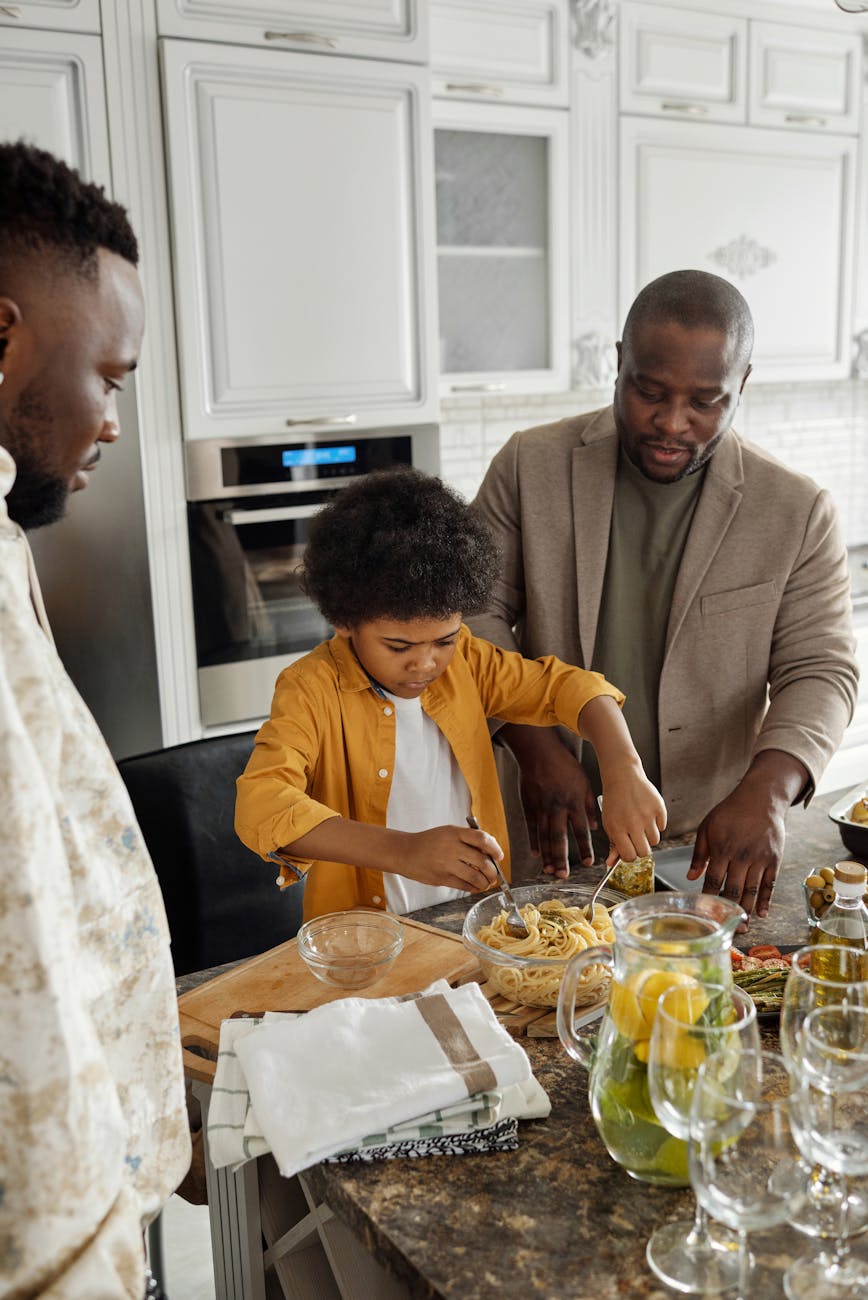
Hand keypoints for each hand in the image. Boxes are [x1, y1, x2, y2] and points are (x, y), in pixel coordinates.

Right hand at [402, 825, 502, 892]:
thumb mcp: (448, 832)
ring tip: (487, 883)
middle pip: (482, 861)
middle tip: (495, 875)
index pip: (482, 838)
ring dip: (485, 883)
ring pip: (475, 877)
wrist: (405, 852)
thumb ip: (467, 839)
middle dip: (493, 872)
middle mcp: (451, 848)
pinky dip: (473, 888)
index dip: (495, 848)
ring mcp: (446, 864)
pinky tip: (474, 887)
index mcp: (454, 833)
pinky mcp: (441, 878)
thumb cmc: (430, 842)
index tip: (499, 856)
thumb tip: (491, 853)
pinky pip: (464, 886)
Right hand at [500, 725, 597, 875]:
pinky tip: (536, 854)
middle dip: (561, 859)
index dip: (584, 848)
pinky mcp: (528, 806)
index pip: (580, 830)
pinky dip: (533, 842)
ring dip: (547, 856)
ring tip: (549, 871)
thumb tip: (596, 826)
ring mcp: (541, 808)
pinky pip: (531, 828)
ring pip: (544, 837)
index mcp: (573, 802)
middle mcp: (557, 808)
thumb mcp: (584, 782)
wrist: (539, 752)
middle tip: (563, 875)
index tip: (588, 863)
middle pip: (559, 838)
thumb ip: (590, 806)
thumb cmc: (564, 765)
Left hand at [599, 763, 666, 864]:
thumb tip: (612, 864)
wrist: (623, 776)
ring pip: (655, 841)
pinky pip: (663, 826)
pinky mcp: (659, 807)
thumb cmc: (614, 801)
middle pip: (645, 852)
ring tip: (641, 823)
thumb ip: (613, 844)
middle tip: (636, 838)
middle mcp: (633, 823)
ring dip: (649, 836)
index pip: (630, 856)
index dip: (630, 856)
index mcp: (617, 828)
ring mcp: (648, 815)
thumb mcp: (609, 823)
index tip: (629, 849)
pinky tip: (647, 814)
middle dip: (641, 848)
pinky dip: (657, 824)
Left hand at [687, 785, 784, 931]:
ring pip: (752, 891)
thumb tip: (690, 878)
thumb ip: (699, 854)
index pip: (714, 880)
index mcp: (722, 849)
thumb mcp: (708, 828)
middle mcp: (742, 856)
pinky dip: (766, 901)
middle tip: (725, 928)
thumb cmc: (730, 812)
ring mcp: (760, 859)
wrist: (761, 799)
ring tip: (743, 928)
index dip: (709, 899)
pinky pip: (770, 884)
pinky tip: (762, 914)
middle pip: (734, 890)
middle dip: (729, 911)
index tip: (705, 913)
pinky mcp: (774, 859)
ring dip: (747, 911)